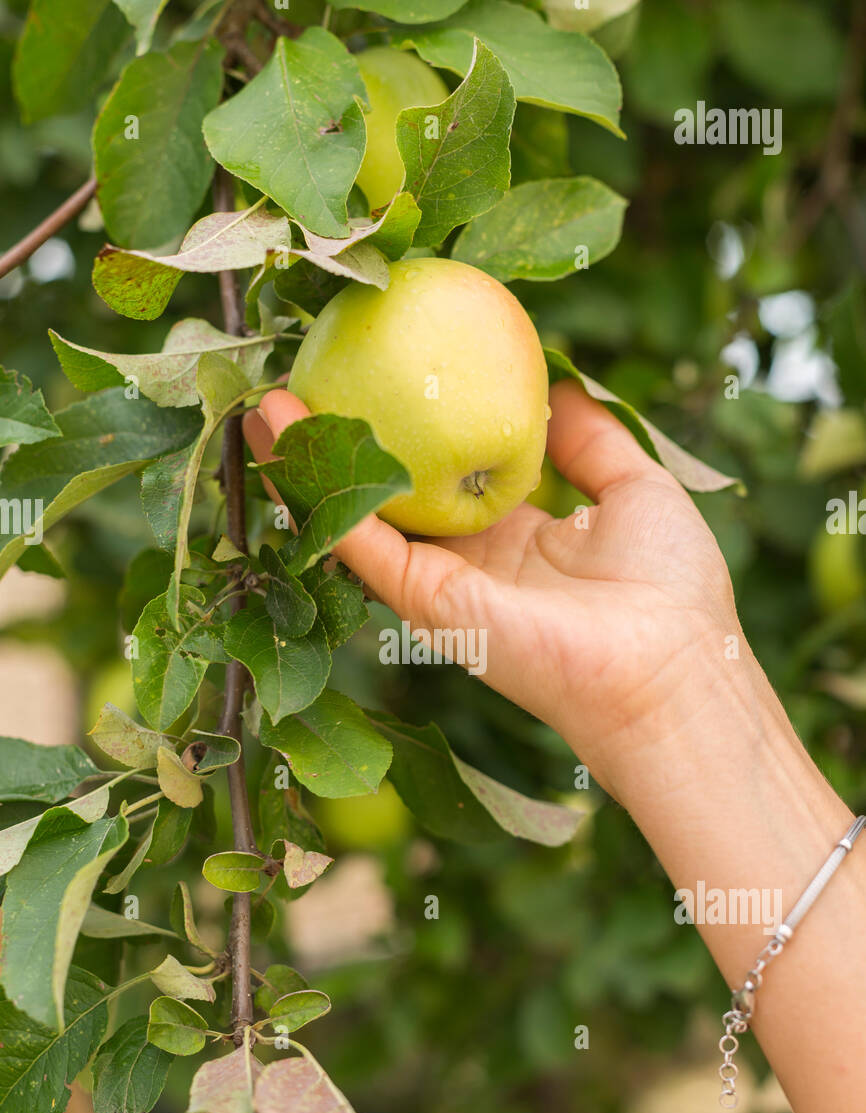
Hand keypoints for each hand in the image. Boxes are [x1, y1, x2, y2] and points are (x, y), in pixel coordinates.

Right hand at [244, 379, 740, 797]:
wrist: (671, 666)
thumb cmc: (670, 587)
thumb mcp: (637, 488)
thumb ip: (593, 440)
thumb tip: (559, 385)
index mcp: (517, 540)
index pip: (447, 483)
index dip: (412, 437)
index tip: (383, 385)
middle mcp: (471, 564)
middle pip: (389, 501)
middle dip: (344, 453)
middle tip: (303, 388)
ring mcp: (443, 585)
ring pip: (357, 521)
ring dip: (306, 466)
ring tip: (265, 406)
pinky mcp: (427, 600)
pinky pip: (357, 541)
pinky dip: (312, 489)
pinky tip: (278, 434)